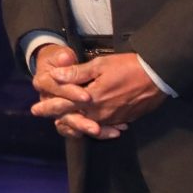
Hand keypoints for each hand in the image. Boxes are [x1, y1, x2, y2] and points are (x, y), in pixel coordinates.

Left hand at [29, 47, 164, 138]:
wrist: (158, 77)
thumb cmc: (127, 67)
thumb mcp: (100, 65)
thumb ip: (76, 73)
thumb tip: (55, 76)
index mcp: (91, 99)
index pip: (63, 105)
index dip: (48, 107)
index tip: (34, 109)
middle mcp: (100, 113)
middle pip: (73, 119)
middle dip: (57, 117)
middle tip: (44, 117)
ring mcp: (112, 119)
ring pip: (88, 126)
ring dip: (75, 123)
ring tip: (63, 122)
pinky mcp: (123, 120)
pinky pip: (104, 128)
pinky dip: (94, 126)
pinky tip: (89, 124)